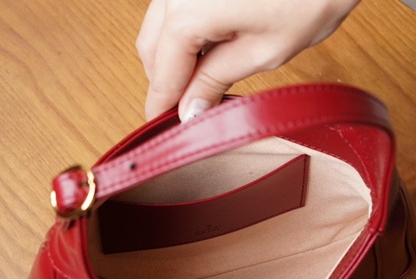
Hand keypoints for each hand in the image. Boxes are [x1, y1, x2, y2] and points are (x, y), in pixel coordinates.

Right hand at [137, 0, 359, 120]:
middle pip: (152, 49)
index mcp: (188, 14)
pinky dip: (183, 31)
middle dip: (166, 82)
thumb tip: (190, 110)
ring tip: (201, 83)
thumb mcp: (263, 52)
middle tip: (187, 111)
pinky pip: (175, 6)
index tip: (165, 129)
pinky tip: (207, 48)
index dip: (162, 107)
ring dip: (172, 56)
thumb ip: (216, 81)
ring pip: (159, 26)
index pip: (163, 75)